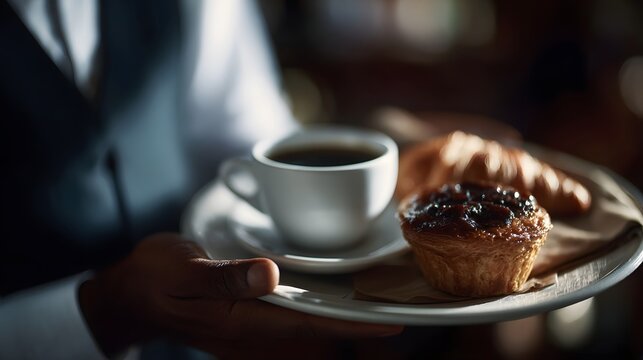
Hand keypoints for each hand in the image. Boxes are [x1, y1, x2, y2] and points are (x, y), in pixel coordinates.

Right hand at [78, 233, 402, 356]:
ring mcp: (253, 322)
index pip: (309, 325)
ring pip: (309, 323)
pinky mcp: (249, 310)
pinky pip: (294, 313)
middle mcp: (255, 326)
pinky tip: (337, 291)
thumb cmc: (156, 277)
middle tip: (402, 308)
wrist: (133, 291)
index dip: (352, 324)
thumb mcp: (184, 270)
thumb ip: (225, 277)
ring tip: (382, 301)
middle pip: (318, 329)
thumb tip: (270, 275)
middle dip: (359, 324)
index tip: (392, 321)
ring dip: (344, 314)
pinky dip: (321, 305)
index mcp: (242, 320)